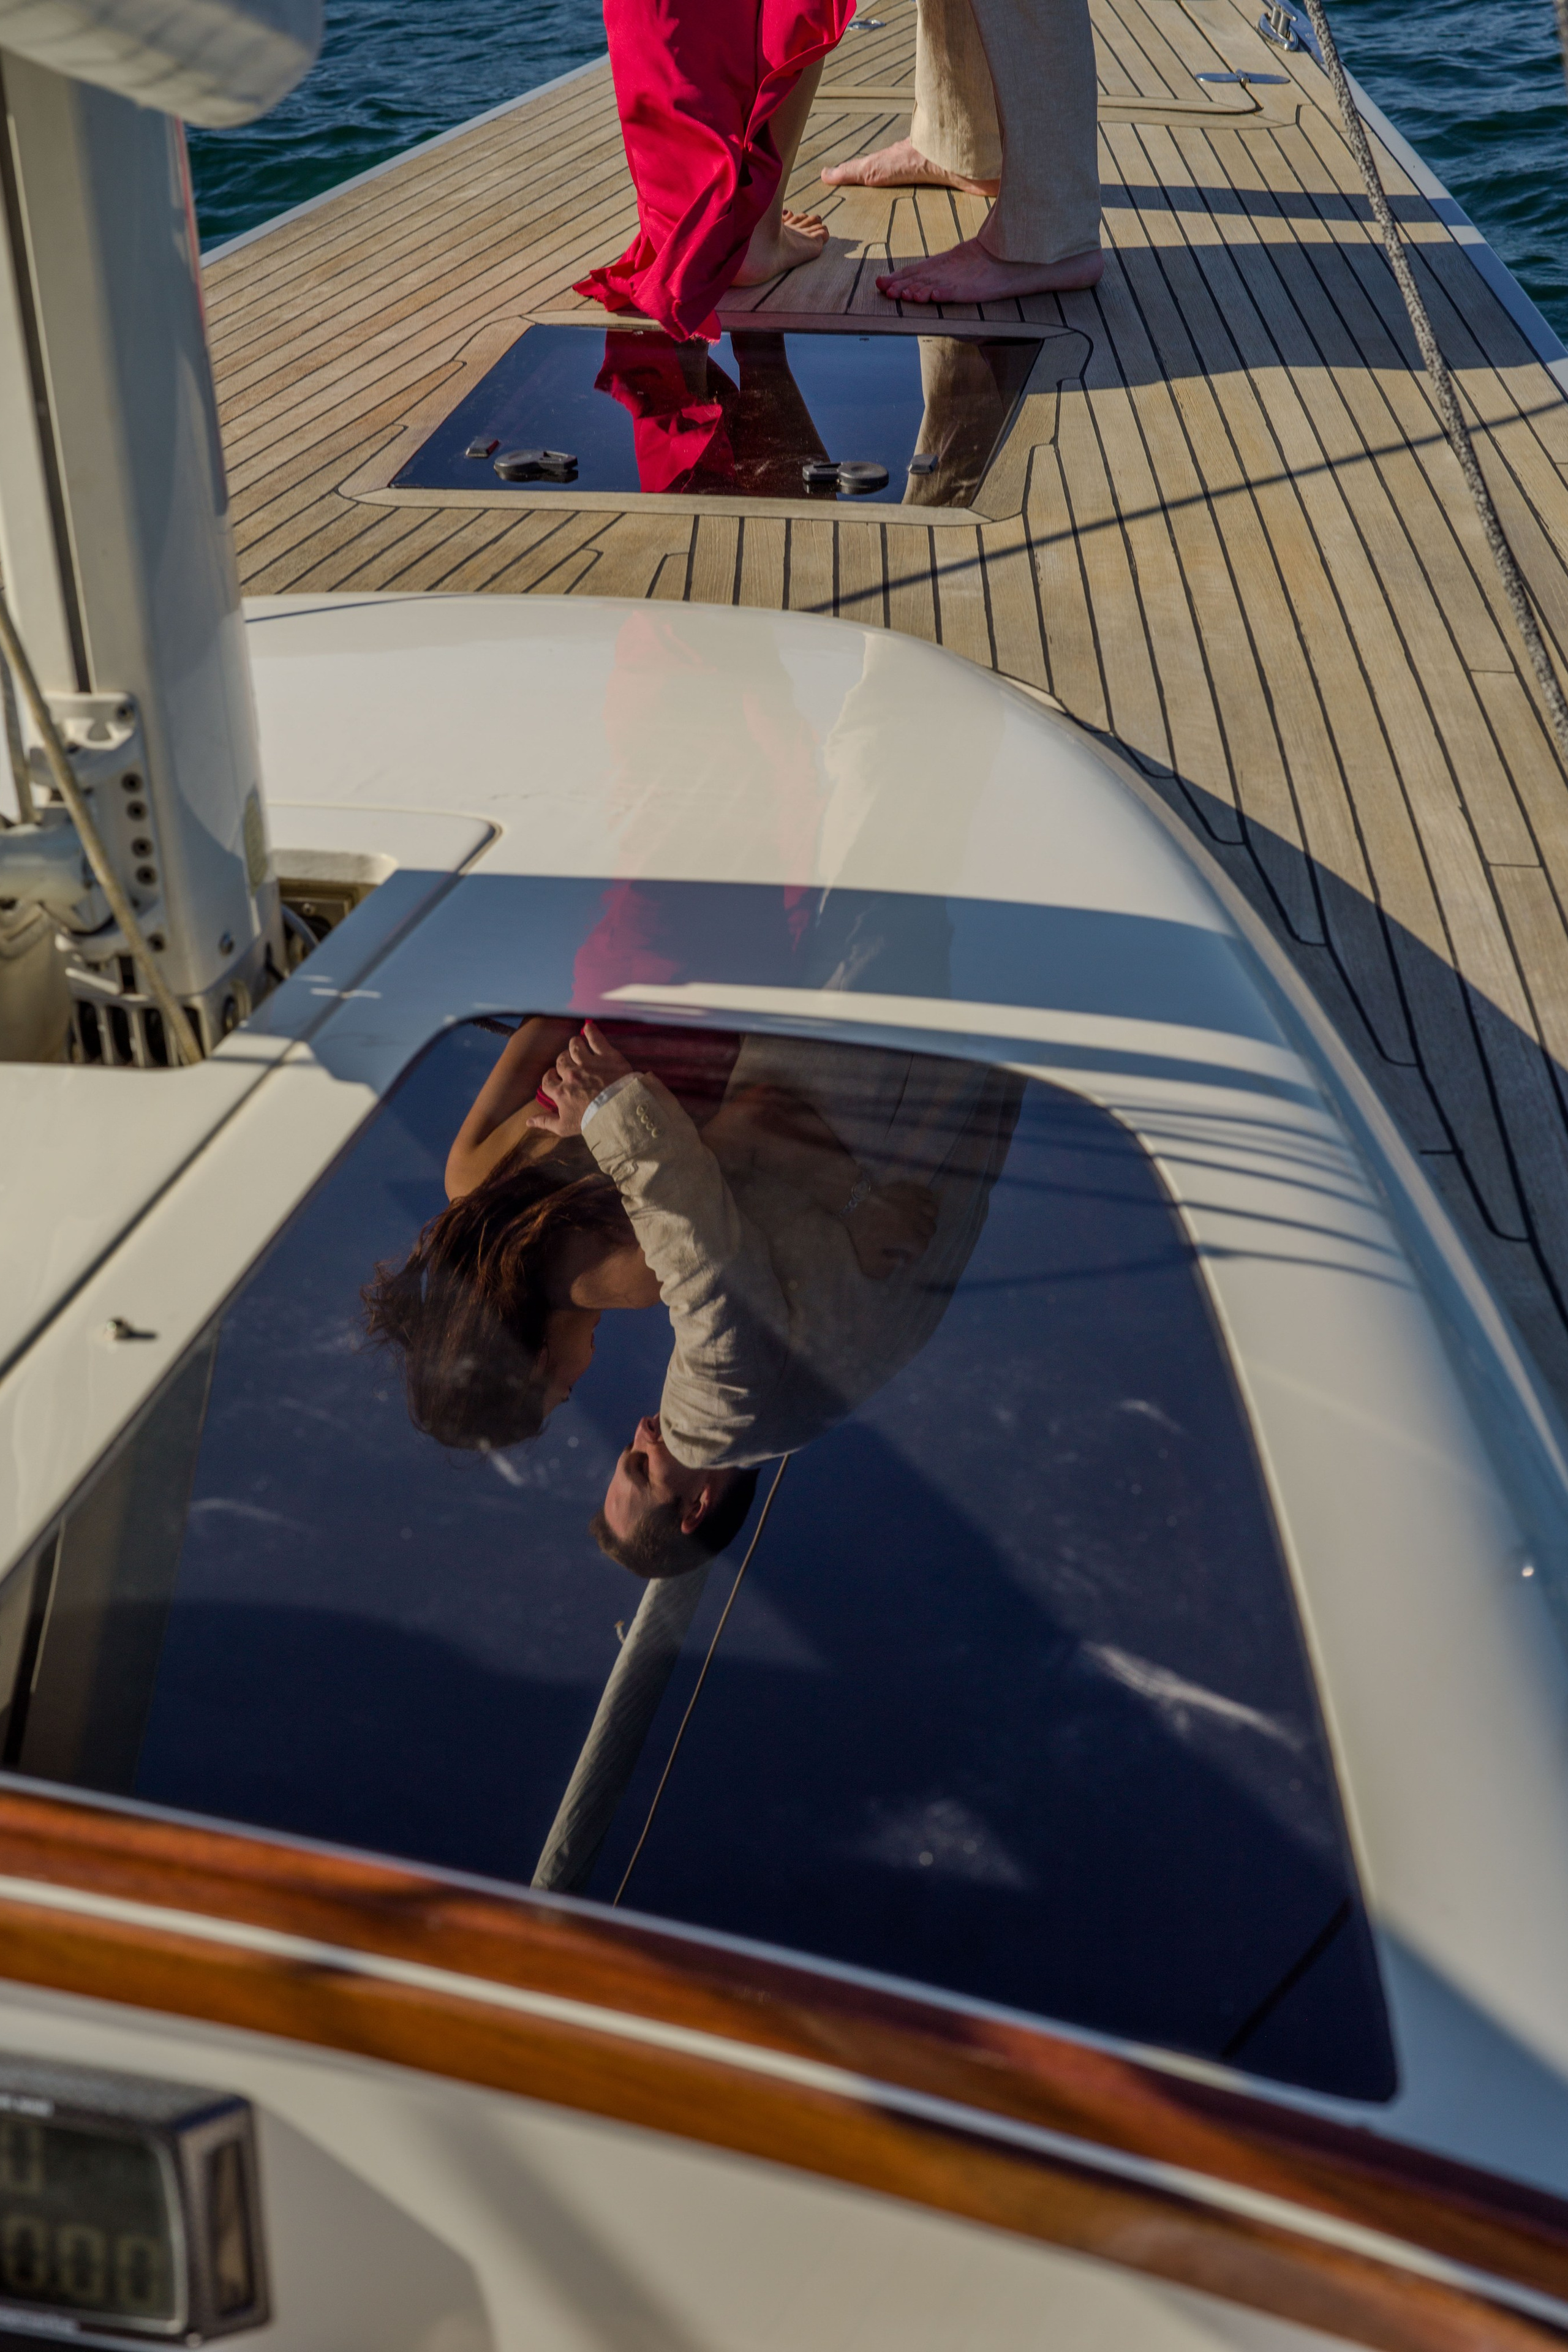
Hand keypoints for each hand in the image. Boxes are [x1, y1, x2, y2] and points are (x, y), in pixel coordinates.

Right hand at [530, 1021, 633, 1137]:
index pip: (547, 1080)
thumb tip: (528, 1121)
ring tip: (578, 1047)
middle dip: (563, 1061)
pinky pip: (595, 1039)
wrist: (619, 1112)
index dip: (550, 1077)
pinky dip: (591, 1031)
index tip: (554, 1076)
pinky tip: (589, 1026)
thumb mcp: (565, 1127)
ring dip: (575, 1046)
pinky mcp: (607, 1056)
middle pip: (561, 1061)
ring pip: (574, 1047)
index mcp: (561, 1092)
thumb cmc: (592, 1122)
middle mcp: (571, 1074)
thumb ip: (546, 1122)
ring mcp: (589, 1063)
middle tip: (570, 1064)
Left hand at [847, 1178, 937, 1279]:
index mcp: (908, 1235)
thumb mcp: (866, 1256)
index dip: (914, 1254)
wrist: (854, 1201)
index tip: (905, 1255)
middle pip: (930, 1230)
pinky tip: (917, 1206)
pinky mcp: (910, 1189)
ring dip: (927, 1218)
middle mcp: (915, 1219)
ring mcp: (914, 1202)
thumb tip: (898, 1266)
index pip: (922, 1247)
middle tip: (910, 1238)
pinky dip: (926, 1200)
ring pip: (933, 1212)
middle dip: (922, 1236)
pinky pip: (928, 1194)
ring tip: (917, 1221)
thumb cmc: (862, 1229)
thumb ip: (882, 1269)